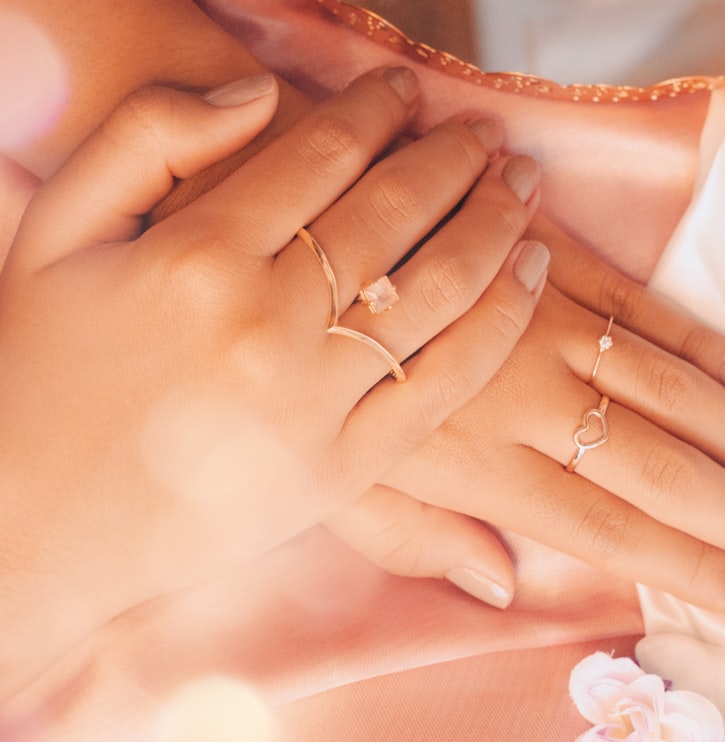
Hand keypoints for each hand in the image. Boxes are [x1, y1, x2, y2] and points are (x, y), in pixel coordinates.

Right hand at [0, 69, 544, 696]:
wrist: (40, 522)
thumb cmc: (41, 372)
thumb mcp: (55, 232)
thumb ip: (141, 138)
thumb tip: (253, 92)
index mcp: (195, 257)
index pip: (320, 156)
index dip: (376, 110)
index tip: (408, 90)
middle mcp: (265, 325)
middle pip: (396, 213)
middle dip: (455, 160)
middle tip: (487, 136)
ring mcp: (313, 401)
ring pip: (439, 287)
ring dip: (496, 223)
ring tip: (522, 186)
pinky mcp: (346, 467)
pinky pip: (447, 381)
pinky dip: (501, 319)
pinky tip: (529, 272)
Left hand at [325, 217, 724, 616]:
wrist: (291, 228)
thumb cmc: (300, 368)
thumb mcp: (332, 479)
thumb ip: (414, 537)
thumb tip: (498, 582)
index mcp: (473, 462)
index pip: (606, 531)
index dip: (690, 567)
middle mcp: (523, 399)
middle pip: (657, 470)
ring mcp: (543, 323)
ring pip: (666, 393)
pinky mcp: (549, 258)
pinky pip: (640, 306)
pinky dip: (699, 344)